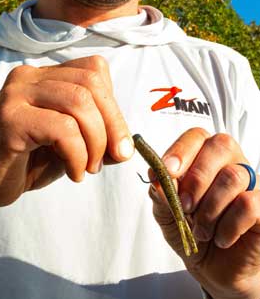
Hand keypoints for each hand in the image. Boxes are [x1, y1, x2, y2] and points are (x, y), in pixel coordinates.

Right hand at [0, 55, 133, 235]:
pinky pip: (62, 128)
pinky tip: (73, 173)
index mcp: (46, 75)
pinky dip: (77, 155)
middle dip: (112, 124)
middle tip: (112, 157)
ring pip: (79, 102)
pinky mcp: (10, 118)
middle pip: (91, 83)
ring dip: (95, 142)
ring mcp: (17, 93)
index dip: (113, 106)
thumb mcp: (74, 145)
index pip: (95, 70)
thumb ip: (101, 137)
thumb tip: (127, 146)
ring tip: (88, 167)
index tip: (118, 142)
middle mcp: (30, 76)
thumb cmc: (30, 161)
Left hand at [148, 128, 259, 298]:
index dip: (181, 150)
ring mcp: (251, 182)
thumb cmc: (191, 231)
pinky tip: (221, 237)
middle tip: (185, 206)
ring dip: (210, 208)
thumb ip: (161, 193)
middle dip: (197, 178)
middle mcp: (230, 162)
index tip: (167, 170)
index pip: (196, 136)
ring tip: (202, 230)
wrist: (214, 268)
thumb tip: (155, 175)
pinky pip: (249, 203)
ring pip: (232, 176)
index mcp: (204, 156)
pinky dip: (228, 225)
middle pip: (220, 146)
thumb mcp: (167, 214)